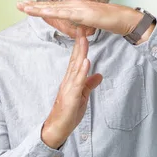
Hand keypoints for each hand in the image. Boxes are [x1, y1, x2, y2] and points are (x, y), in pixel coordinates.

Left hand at [17, 0, 141, 35]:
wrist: (124, 18)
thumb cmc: (111, 20)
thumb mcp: (92, 21)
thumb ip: (82, 21)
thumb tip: (75, 23)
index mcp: (77, 7)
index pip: (55, 7)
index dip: (40, 6)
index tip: (27, 6)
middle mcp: (76, 5)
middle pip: (51, 5)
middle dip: (34, 5)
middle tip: (18, 4)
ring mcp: (80, 8)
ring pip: (55, 8)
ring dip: (39, 8)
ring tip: (25, 8)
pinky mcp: (84, 13)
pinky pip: (66, 13)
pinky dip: (53, 12)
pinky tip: (43, 11)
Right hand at [41, 28, 102, 148]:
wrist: (58, 128)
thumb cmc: (69, 113)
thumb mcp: (82, 96)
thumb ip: (89, 85)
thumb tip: (98, 75)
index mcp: (71, 80)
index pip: (76, 60)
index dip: (80, 46)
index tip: (84, 33)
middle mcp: (68, 80)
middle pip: (75, 59)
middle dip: (79, 44)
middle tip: (83, 28)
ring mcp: (68, 88)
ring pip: (75, 67)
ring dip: (80, 53)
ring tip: (84, 40)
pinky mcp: (71, 96)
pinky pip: (77, 82)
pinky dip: (82, 71)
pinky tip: (86, 62)